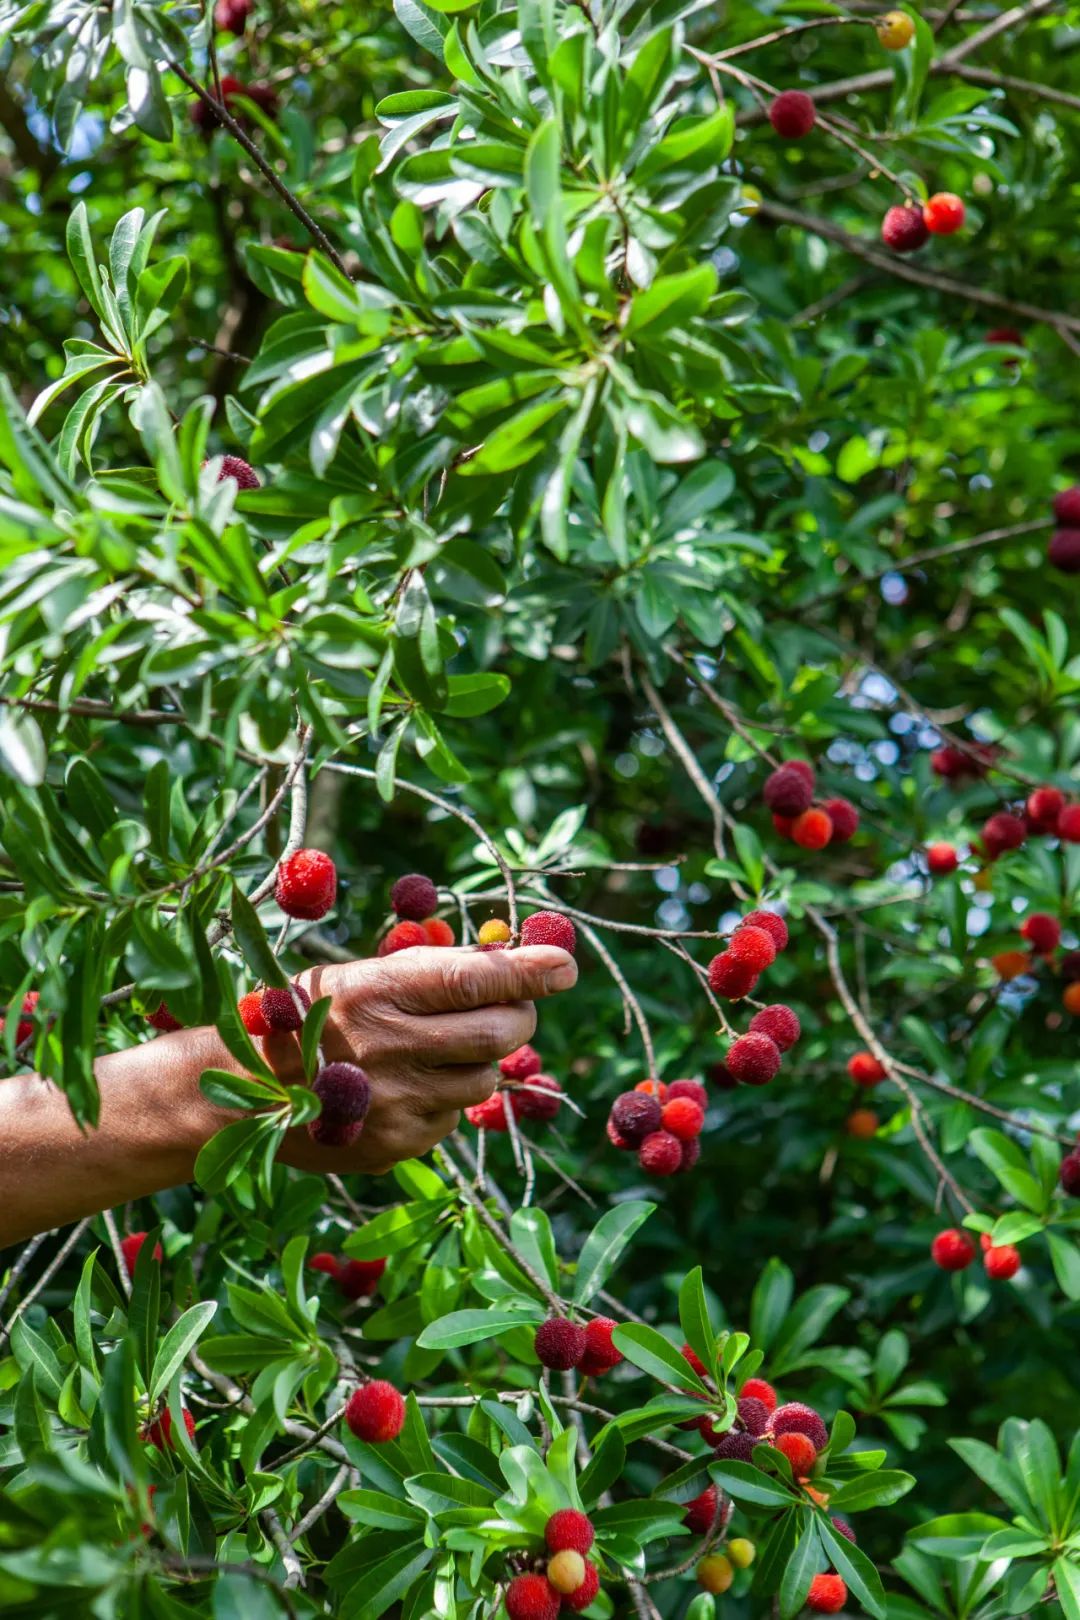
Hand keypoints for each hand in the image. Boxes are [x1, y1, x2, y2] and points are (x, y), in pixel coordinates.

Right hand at [265, 944, 576, 1174]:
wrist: (235, 1093)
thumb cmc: (306, 1018)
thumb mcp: (355, 978)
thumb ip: (427, 974)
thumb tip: (508, 961)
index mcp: (377, 990)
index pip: (474, 977)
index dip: (528, 971)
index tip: (563, 965)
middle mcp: (390, 1047)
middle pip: (498, 1033)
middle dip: (520, 1018)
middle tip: (512, 1009)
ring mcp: (395, 1102)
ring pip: (483, 1080)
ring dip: (477, 1061)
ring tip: (434, 1051)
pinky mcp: (396, 1145)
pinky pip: (451, 1117)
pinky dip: (444, 1099)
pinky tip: (402, 1089)